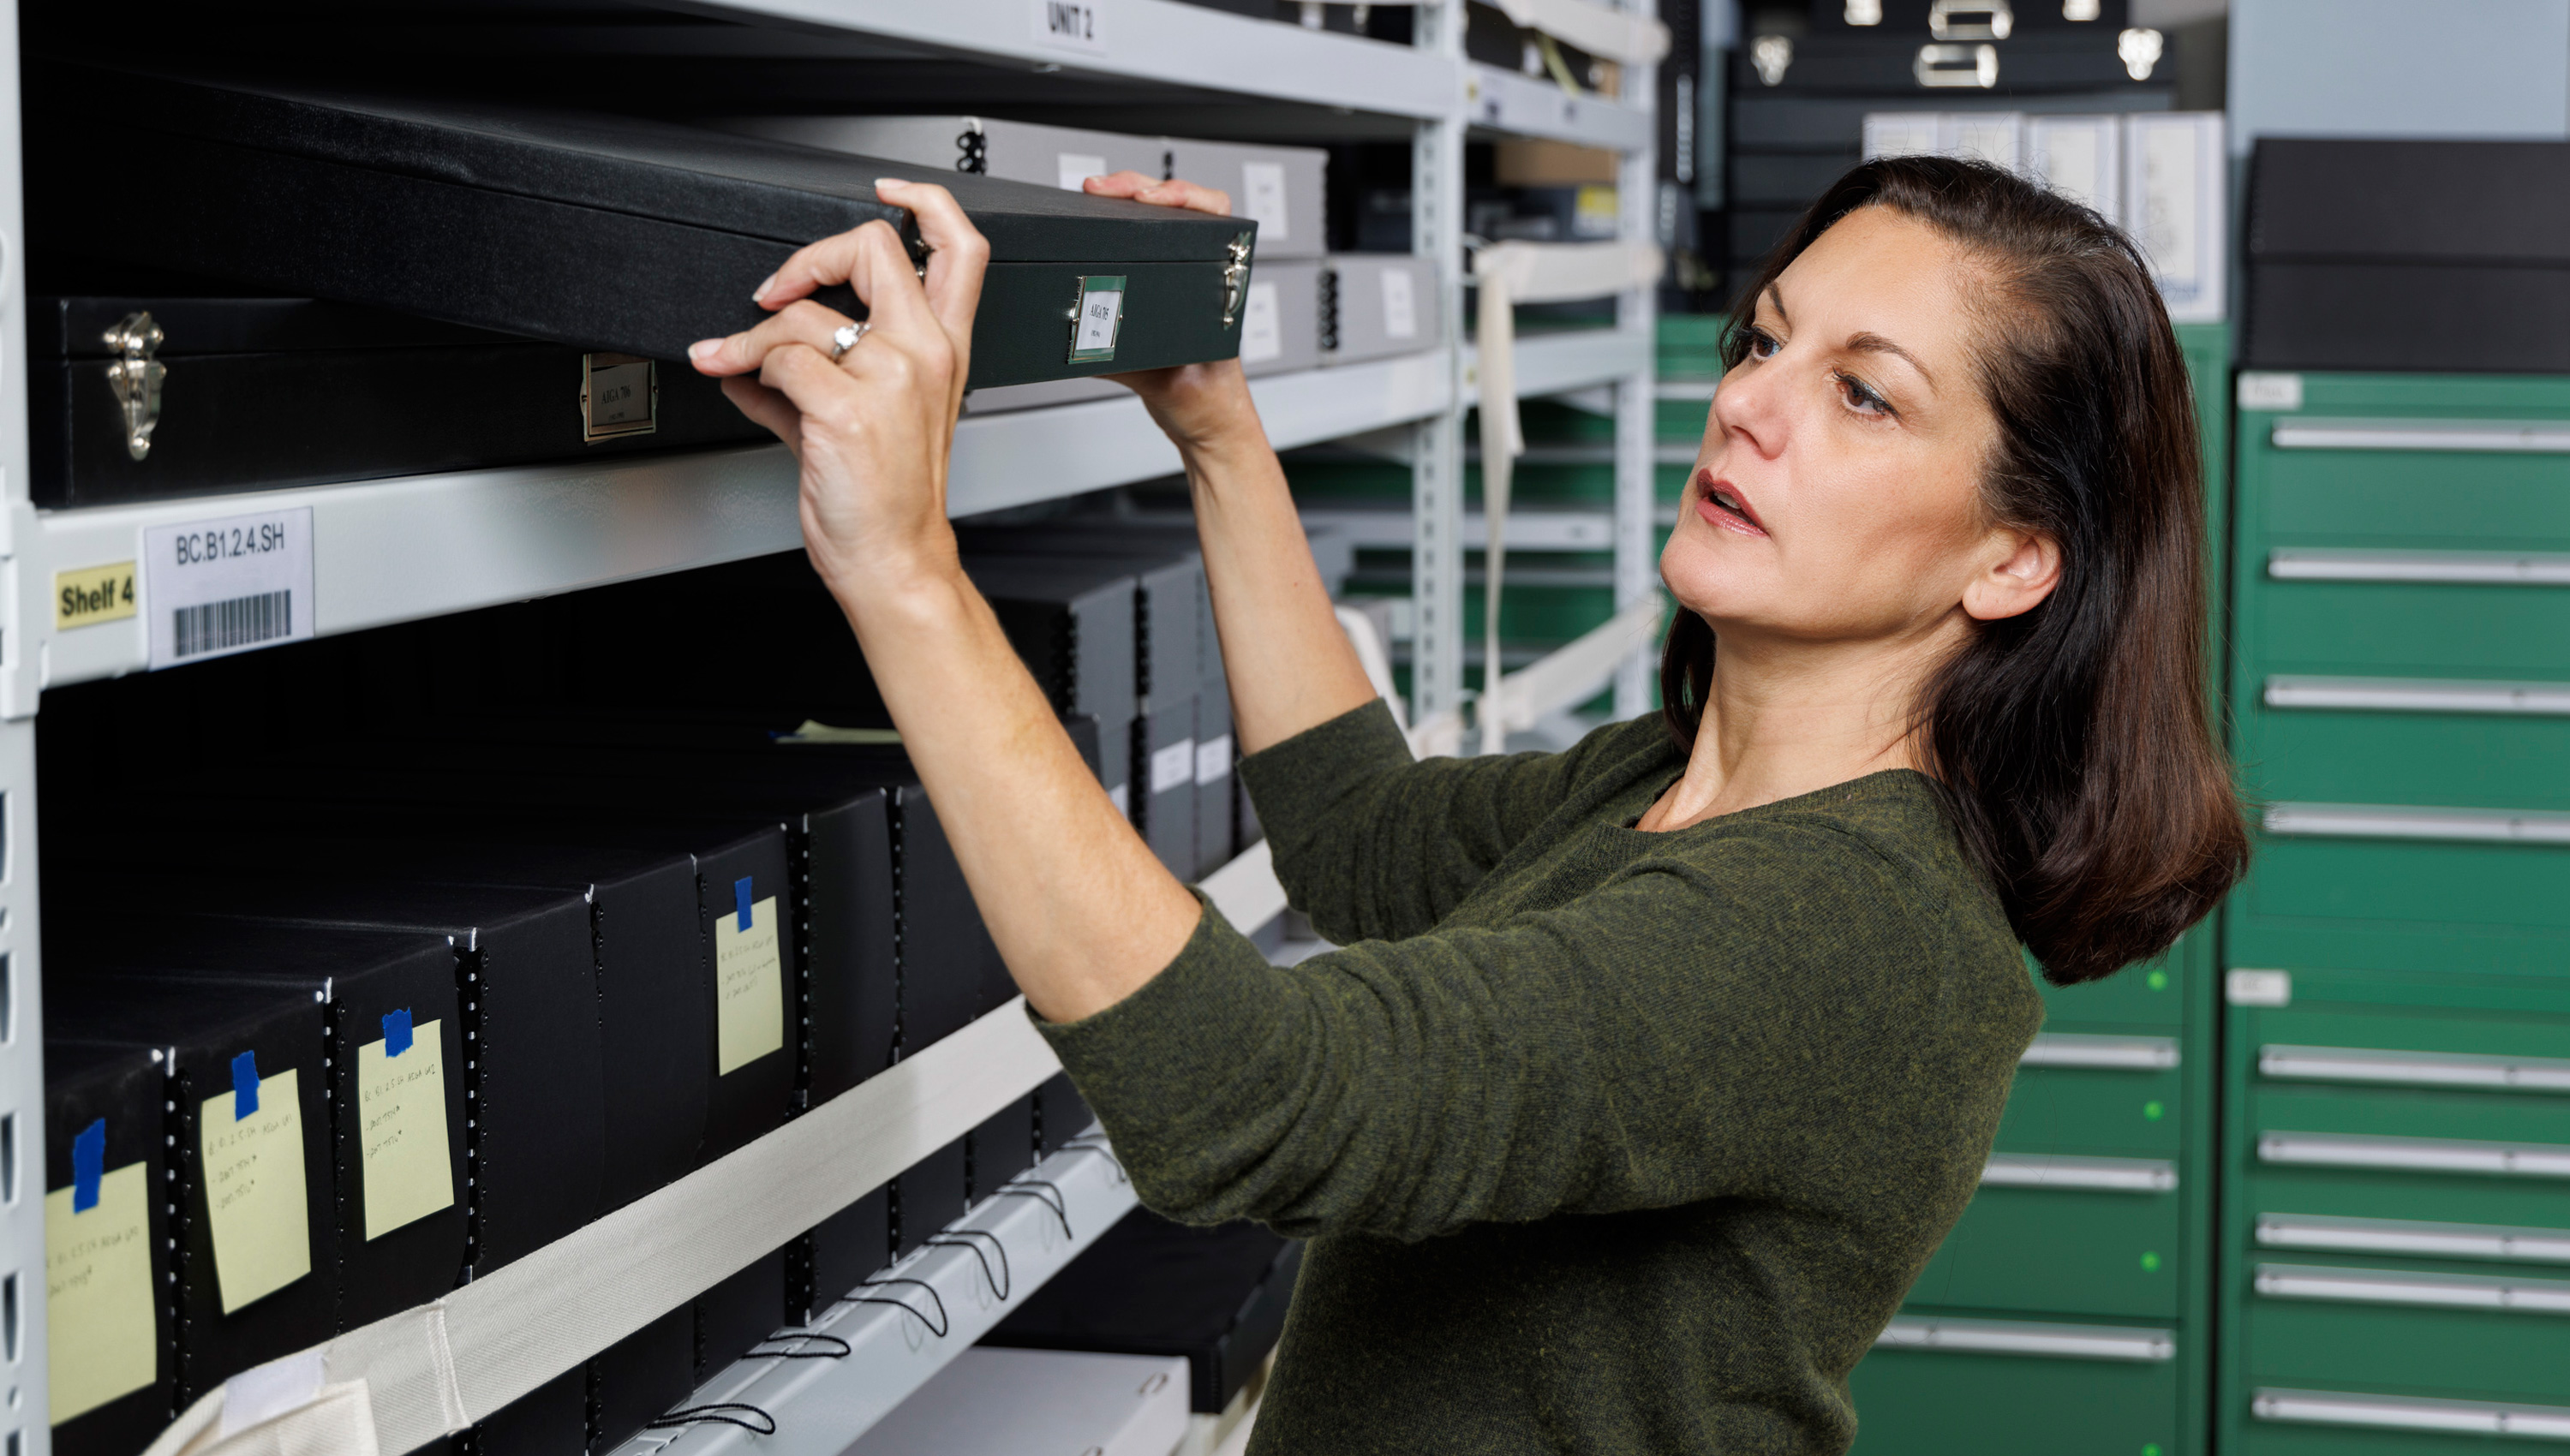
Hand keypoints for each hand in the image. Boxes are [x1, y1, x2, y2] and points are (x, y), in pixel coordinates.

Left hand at [687, 178, 991, 603]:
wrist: (893, 559)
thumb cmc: (891, 498)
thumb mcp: (872, 419)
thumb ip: (818, 374)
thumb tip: (758, 354)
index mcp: (943, 350)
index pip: (960, 248)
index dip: (922, 202)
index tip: (886, 192)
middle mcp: (925, 354)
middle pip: (876, 247)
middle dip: (811, 254)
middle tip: (781, 289)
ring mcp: (890, 378)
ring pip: (803, 314)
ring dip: (751, 337)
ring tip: (733, 361)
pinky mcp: (846, 408)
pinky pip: (776, 359)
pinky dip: (744, 371)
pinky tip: (739, 386)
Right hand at [1079, 171, 1265, 452]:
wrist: (1211, 430)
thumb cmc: (1208, 406)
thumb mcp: (1168, 384)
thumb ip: (1130, 364)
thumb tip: (1089, 337)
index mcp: (1220, 288)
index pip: (1213, 215)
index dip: (1179, 195)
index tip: (1144, 198)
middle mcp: (1206, 278)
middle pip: (1178, 207)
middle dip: (1138, 188)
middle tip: (1101, 189)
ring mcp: (1185, 285)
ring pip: (1160, 223)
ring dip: (1128, 203)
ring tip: (1099, 194)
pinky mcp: (1161, 299)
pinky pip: (1142, 250)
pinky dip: (1119, 231)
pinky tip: (1098, 223)